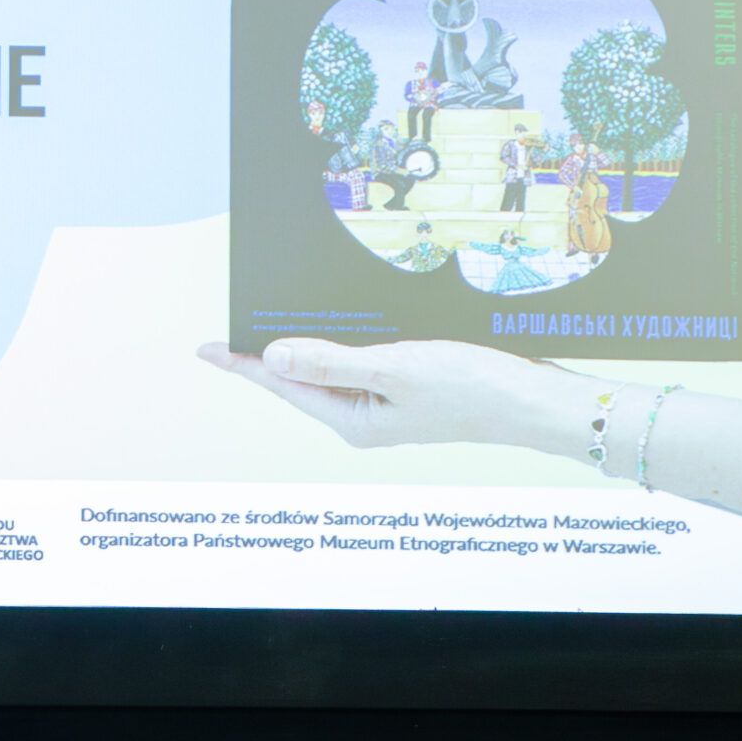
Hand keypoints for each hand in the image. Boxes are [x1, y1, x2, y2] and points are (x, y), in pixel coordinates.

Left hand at [201, 339, 597, 458]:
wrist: (534, 401)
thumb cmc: (472, 387)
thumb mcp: (394, 368)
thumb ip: (331, 361)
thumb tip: (273, 357)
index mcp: (352, 420)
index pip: (284, 385)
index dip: (244, 364)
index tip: (207, 348)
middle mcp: (363, 417)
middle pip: (302, 378)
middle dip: (269, 352)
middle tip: (232, 326)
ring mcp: (386, 404)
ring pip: (332, 368)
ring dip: (307, 343)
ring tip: (271, 320)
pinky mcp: (408, 388)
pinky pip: (362, 362)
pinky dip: (345, 341)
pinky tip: (336, 322)